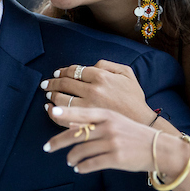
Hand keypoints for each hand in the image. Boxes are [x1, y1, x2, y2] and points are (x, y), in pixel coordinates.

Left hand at [41, 61, 155, 123]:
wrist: (144, 125)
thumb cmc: (135, 99)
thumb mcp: (127, 74)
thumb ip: (108, 65)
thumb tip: (90, 66)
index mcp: (101, 77)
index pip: (73, 71)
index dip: (61, 72)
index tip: (56, 74)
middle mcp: (94, 91)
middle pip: (64, 85)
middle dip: (51, 85)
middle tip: (45, 86)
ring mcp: (90, 108)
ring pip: (62, 102)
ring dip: (51, 99)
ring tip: (48, 99)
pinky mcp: (88, 123)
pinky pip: (66, 120)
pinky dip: (55, 115)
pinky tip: (51, 112)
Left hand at [43, 104, 177, 174]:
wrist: (160, 149)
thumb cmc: (135, 135)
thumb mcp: (117, 121)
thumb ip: (96, 121)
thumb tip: (71, 125)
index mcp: (108, 114)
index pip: (81, 112)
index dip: (65, 112)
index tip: (51, 112)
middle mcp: (108, 127)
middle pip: (76, 134)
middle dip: (58, 142)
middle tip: (47, 147)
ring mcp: (112, 143)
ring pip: (81, 150)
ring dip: (71, 157)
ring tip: (69, 161)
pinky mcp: (116, 158)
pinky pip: (91, 164)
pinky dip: (82, 167)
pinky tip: (79, 168)